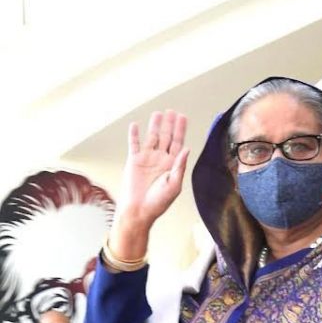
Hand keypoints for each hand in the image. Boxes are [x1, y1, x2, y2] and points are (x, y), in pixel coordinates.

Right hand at [110, 109, 189, 259]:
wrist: (139, 210)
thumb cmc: (159, 202)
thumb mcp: (174, 185)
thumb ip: (180, 166)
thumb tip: (187, 149)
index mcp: (172, 165)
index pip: (178, 143)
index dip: (180, 130)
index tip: (182, 117)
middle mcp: (160, 160)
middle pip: (166, 138)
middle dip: (169, 125)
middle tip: (172, 112)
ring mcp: (147, 159)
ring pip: (151, 138)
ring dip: (154, 126)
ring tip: (158, 114)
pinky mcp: (133, 161)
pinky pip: (134, 144)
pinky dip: (134, 135)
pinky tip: (135, 125)